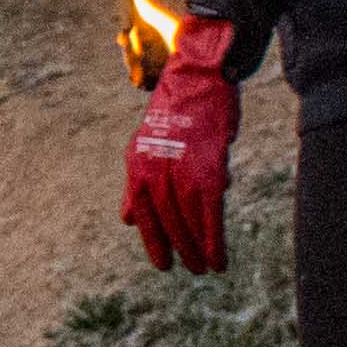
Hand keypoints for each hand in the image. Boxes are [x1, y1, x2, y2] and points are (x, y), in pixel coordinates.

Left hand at [122, 16, 240, 272]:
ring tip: (207, 267)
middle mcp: (155, 169)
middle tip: (191, 269)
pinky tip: (219, 254)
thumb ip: (137, 184)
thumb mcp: (146, 145)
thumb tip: (126, 218)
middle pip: (166, 220)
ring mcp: (181, 169)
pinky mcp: (208, 168)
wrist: (199, 77)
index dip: (152, 240)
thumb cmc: (178, 113)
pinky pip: (209, 212)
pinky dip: (214, 237)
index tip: (164, 264)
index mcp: (138, 165)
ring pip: (187, 219)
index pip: (141, 213)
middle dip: (179, 248)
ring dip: (197, 248)